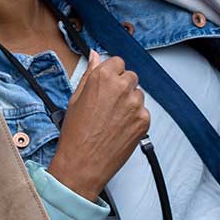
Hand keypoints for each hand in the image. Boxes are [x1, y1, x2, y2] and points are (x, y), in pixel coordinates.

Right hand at [46, 52, 149, 200]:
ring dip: (130, 102)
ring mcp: (136, 105)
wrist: (82, 163)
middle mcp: (122, 87)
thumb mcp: (76, 98)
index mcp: (103, 77)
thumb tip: (95, 56)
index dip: (111, 74)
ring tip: (113, 119)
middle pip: (130, 76)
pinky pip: (143, 112)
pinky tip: (119, 128)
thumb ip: (90, 73)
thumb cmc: (75, 133)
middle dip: (122, 86)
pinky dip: (135, 118)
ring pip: (138, 94)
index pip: (118, 62)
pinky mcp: (144, 121)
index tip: (107, 84)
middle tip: (108, 104)